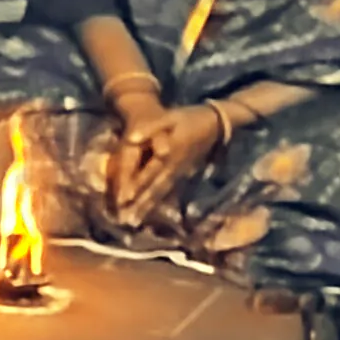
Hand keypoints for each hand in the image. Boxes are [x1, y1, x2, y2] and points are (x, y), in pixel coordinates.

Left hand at [106, 96, 227, 223]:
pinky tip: (147, 213)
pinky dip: (156, 203)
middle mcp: (173, 166)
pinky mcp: (182, 174)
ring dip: (146, 208)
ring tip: (132, 222)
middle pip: (154, 188)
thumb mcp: (170, 117)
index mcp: (169, 152)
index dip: (136, 185)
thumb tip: (131, 139)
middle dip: (139, 204)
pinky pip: (167, 191)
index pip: (149, 172)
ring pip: (160, 192)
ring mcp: (179, 172)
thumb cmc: (190, 118)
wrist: (216, 123)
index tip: (123, 200)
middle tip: (125, 221)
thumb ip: (151, 128)